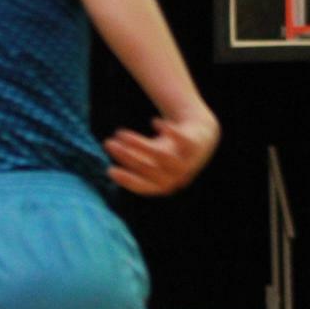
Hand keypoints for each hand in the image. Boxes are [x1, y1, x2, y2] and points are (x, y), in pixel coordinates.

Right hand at [104, 115, 218, 195]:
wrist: (200, 138)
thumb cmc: (169, 150)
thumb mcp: (150, 157)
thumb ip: (133, 157)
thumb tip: (109, 147)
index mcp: (163, 185)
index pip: (143, 186)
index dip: (127, 180)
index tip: (110, 170)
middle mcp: (176, 177)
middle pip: (149, 168)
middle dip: (126, 157)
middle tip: (108, 144)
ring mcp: (187, 162)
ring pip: (162, 156)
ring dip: (140, 145)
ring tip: (121, 132)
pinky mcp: (195, 145)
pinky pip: (183, 140)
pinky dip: (170, 132)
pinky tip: (154, 122)